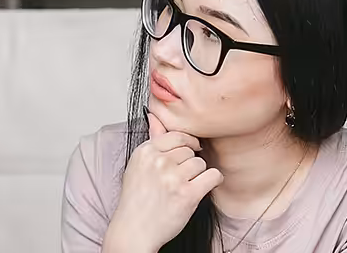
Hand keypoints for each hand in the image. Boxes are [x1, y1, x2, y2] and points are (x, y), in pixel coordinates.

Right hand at [102, 114, 223, 252]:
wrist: (134, 231)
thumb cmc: (136, 201)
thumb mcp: (138, 166)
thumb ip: (151, 140)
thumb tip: (154, 114)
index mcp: (145, 151)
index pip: (177, 136)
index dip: (188, 144)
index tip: (191, 151)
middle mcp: (158, 161)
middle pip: (190, 151)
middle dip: (190, 164)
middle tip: (179, 180)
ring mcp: (173, 177)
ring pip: (201, 164)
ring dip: (198, 176)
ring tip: (185, 188)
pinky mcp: (187, 194)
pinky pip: (213, 176)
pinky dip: (213, 182)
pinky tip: (204, 188)